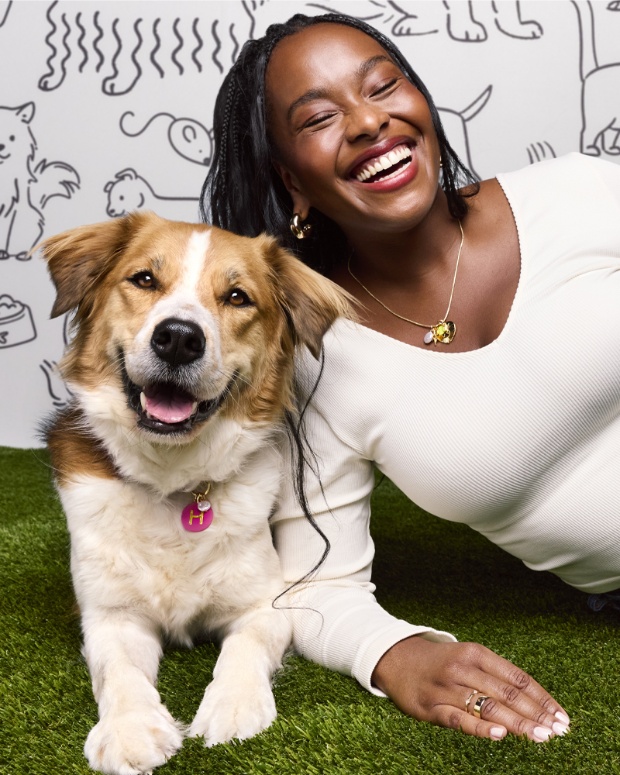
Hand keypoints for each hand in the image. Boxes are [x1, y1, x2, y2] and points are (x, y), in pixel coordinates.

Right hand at [371, 636, 569, 740]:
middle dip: (536, 713)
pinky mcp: (431, 705)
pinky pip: (459, 719)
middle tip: (558, 731)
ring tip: (540, 737)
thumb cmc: (440, 663)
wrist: (395, 658)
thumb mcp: (468, 658)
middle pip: (507, 692)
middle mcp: (463, 668)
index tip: (561, 716)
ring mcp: (447, 687)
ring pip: (488, 706)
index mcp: (476, 653)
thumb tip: (534, 701)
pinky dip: (480, 728)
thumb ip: (495, 676)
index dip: (542, 698)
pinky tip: (499, 735)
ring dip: (518, 724)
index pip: (517, 677)